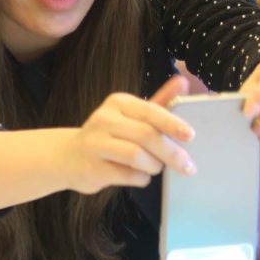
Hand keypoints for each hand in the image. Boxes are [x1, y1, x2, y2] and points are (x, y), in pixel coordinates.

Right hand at [62, 75, 193, 193]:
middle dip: (171, 153)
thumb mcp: (132, 115)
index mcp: (118, 103)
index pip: (151, 111)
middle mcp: (105, 119)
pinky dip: (141, 178)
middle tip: (187, 166)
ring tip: (156, 168)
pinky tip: (140, 176)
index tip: (190, 136)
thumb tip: (183, 82)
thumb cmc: (108, 135)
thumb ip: (159, 101)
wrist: (68, 157)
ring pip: (137, 156)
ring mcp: (96, 144)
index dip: (173, 124)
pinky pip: (127, 175)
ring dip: (154, 165)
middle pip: (146, 135)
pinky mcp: (93, 168)